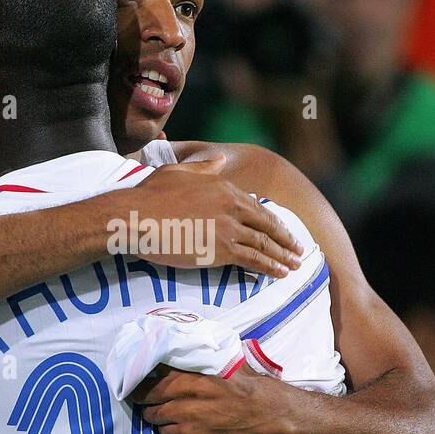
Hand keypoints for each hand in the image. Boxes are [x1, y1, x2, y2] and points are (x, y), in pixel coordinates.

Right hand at [122, 158, 303, 277]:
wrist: (136, 216)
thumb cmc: (149, 195)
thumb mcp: (178, 172)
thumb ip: (204, 168)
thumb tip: (220, 160)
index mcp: (223, 187)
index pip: (256, 206)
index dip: (272, 220)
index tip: (282, 230)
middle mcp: (232, 206)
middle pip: (266, 225)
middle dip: (286, 239)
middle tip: (298, 249)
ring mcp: (228, 228)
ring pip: (264, 244)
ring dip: (282, 256)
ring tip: (295, 265)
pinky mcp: (222, 249)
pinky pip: (253, 260)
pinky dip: (270, 267)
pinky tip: (280, 273)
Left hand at [130, 365, 281, 433]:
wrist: (263, 412)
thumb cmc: (242, 386)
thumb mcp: (217, 365)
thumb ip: (192, 363)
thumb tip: (169, 354)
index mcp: (189, 378)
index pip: (151, 380)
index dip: (140, 383)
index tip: (134, 384)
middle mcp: (185, 400)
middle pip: (149, 402)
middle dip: (145, 402)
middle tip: (145, 401)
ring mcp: (189, 423)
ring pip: (157, 421)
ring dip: (158, 418)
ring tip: (164, 414)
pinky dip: (172, 432)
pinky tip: (182, 426)